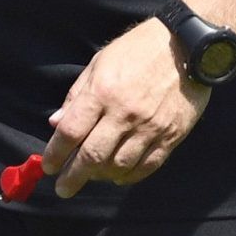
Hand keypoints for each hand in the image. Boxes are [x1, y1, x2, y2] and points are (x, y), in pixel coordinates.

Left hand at [38, 19, 207, 197]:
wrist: (187, 46)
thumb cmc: (136, 51)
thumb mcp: (98, 64)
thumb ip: (76, 96)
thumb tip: (55, 124)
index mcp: (102, 93)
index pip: (70, 132)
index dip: (55, 153)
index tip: (48, 166)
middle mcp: (124, 114)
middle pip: (92, 156)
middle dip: (74, 177)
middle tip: (64, 189)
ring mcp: (150, 127)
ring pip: (120, 165)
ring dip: (101, 177)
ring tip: (92, 177)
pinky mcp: (172, 135)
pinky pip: (149, 165)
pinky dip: (131, 176)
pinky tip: (119, 177)